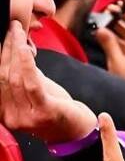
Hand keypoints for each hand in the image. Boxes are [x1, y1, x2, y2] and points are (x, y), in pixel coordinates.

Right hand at [0, 21, 96, 142]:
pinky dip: (26, 64)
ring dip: (16, 50)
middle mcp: (12, 118)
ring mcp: (27, 117)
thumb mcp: (35, 92)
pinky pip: (32, 84)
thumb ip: (23, 76)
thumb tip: (15, 48)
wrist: (79, 132)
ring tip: (17, 31)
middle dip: (6, 48)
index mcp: (4, 114)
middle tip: (11, 28)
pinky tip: (25, 48)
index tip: (2, 35)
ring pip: (15, 78)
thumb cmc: (57, 110)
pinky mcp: (45, 112)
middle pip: (3, 76)